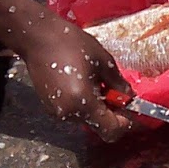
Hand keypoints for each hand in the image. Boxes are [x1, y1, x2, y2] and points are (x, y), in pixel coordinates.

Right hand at [20, 19, 133, 141]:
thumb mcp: (103, 61)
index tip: (131, 109)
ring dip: (97, 106)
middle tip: (115, 91)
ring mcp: (57, 113)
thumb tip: (130, 97)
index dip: (125, 123)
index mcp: (82, 103)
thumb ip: (119, 84)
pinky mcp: (50, 107)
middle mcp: (69, 114)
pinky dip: (84, 103)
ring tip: (95, 82)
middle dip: (111, 112)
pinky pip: (75, 112)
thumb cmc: (71, 44)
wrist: (37, 37)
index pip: (111, 130)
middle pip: (99, 126)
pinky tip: (82, 83)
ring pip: (87, 119)